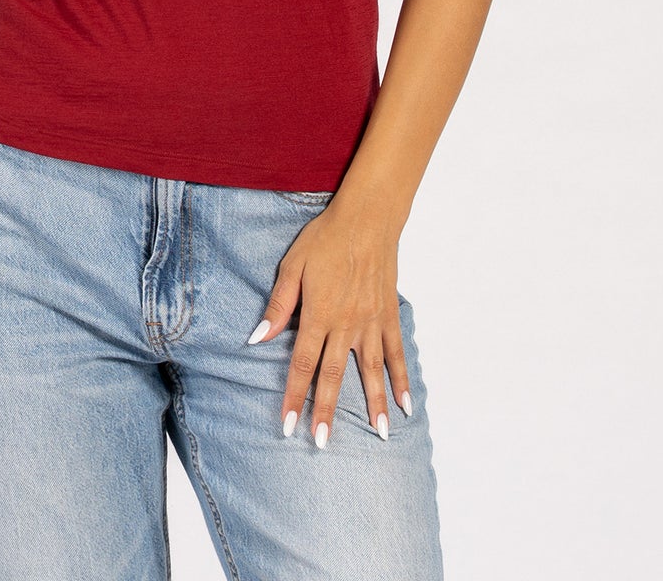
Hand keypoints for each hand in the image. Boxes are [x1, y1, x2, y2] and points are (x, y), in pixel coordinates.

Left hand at [247, 194, 413, 447]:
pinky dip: (401, 379)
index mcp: (319, 313)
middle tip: (322, 444)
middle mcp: (346, 324)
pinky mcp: (388, 315)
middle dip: (326, 412)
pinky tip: (406, 404)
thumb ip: (277, 305)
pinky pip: (396, 353)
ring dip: (374, 405)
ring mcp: (371, 321)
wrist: (366, 218)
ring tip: (380, 436)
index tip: (288, 426)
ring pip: (371, 371)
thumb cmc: (324, 239)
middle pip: (334, 375)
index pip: (303, 364)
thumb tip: (256, 337)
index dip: (294, 397)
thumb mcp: (292, 266)